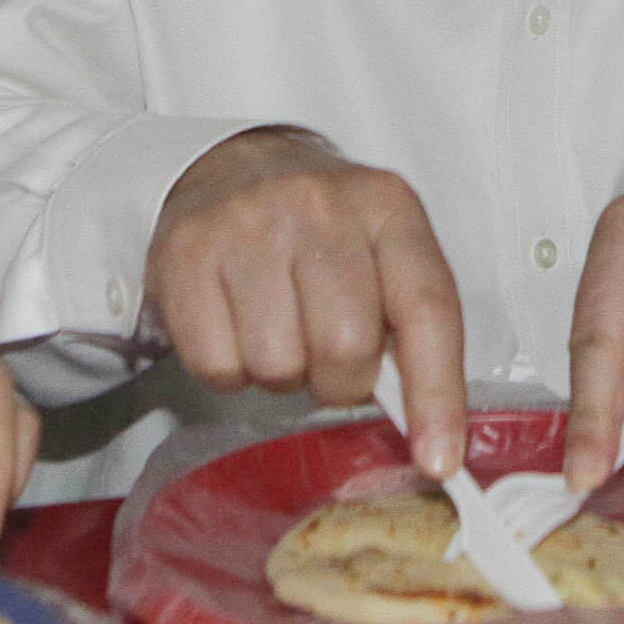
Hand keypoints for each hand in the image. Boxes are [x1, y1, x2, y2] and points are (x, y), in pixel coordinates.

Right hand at [146, 128, 468, 473]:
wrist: (236, 164)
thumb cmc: (323, 230)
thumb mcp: (385, 253)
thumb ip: (412, 330)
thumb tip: (433, 437)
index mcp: (388, 207)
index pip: (427, 310)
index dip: (437, 395)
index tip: (438, 459)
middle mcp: (319, 206)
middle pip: (346, 346)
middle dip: (340, 380)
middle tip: (328, 359)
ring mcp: (247, 224)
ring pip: (277, 363)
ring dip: (282, 373)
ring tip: (278, 331)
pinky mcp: (185, 253)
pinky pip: (215, 365)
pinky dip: (228, 369)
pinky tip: (234, 326)